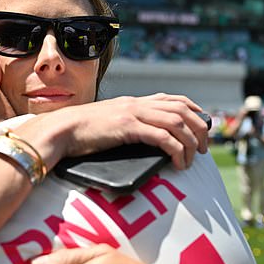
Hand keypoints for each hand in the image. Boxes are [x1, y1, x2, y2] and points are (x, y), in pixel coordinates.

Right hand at [16, 93, 208, 170]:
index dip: (194, 111)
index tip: (202, 127)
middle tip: (204, 149)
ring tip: (192, 160)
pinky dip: (177, 151)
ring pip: (178, 123)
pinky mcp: (128, 127)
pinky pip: (164, 138)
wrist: (59, 130)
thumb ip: (124, 127)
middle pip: (183, 110)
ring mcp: (132, 114)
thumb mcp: (106, 126)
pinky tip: (177, 164)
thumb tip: (139, 140)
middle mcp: (136, 104)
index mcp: (132, 102)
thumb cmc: (78, 134)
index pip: (173, 99)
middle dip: (200, 129)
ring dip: (191, 143)